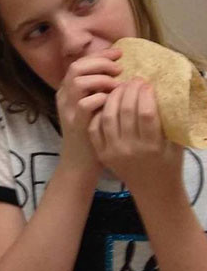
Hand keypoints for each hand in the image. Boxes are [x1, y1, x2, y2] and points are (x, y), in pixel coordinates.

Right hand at [56, 48, 121, 171]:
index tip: (119, 53)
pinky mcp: (75, 124)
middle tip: (119, 69)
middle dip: (101, 63)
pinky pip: (86, 103)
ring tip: (117, 86)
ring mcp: (68, 110)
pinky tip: (113, 102)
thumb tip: (119, 68)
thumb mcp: (93, 106)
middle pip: (77, 67)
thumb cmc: (93, 132)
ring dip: (102, 80)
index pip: (79, 63)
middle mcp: (64, 97)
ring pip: (79, 82)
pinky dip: (102, 98)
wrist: (80, 162)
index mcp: (67, 91)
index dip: (99, 55)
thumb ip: (99, 89)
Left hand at [89, 78, 182, 192]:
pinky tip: (107, 103)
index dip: (145, 94)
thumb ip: (170, 121)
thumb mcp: (175, 143)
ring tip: (120, 88)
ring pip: (108, 116)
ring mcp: (113, 151)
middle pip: (125, 111)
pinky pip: (96, 128)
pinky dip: (100, 113)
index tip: (147, 83)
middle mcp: (130, 148)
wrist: (153, 190)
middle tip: (133, 80)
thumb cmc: (169, 163)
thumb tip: (165, 92)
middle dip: (129, 90)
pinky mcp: (102, 153)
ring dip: (113, 98)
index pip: (146, 113)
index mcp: (152, 146)